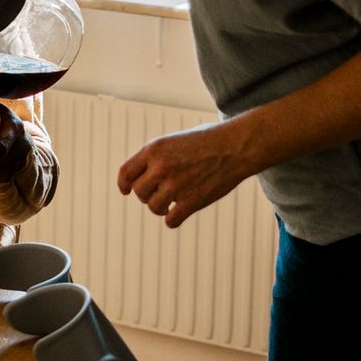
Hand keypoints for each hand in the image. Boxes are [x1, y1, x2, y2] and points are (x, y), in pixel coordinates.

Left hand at [117, 120, 259, 227]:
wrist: (236, 146)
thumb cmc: (208, 140)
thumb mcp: (175, 140)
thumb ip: (156, 156)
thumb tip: (143, 176)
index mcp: (154, 149)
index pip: (126, 173)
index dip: (124, 184)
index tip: (127, 190)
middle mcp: (161, 168)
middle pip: (139, 193)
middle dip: (147, 195)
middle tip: (161, 193)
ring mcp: (175, 186)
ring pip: (154, 208)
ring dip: (161, 208)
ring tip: (172, 203)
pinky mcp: (191, 202)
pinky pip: (171, 221)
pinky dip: (174, 219)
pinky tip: (181, 212)